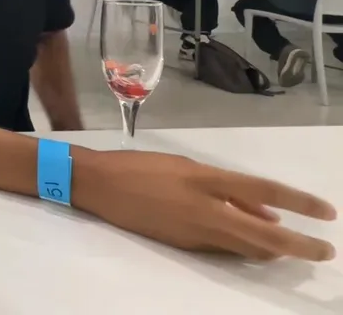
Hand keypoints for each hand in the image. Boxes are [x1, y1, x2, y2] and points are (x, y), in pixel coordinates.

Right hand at [77, 149, 335, 260]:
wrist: (98, 185)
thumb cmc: (142, 167)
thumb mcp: (188, 168)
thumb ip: (227, 190)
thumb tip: (266, 213)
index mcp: (206, 181)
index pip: (265, 192)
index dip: (299, 203)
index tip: (328, 215)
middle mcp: (206, 211)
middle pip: (264, 235)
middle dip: (299, 246)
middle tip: (324, 251)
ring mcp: (195, 233)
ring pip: (246, 248)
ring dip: (273, 250)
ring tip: (291, 248)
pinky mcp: (183, 246)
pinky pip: (224, 249)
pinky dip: (245, 247)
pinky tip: (252, 244)